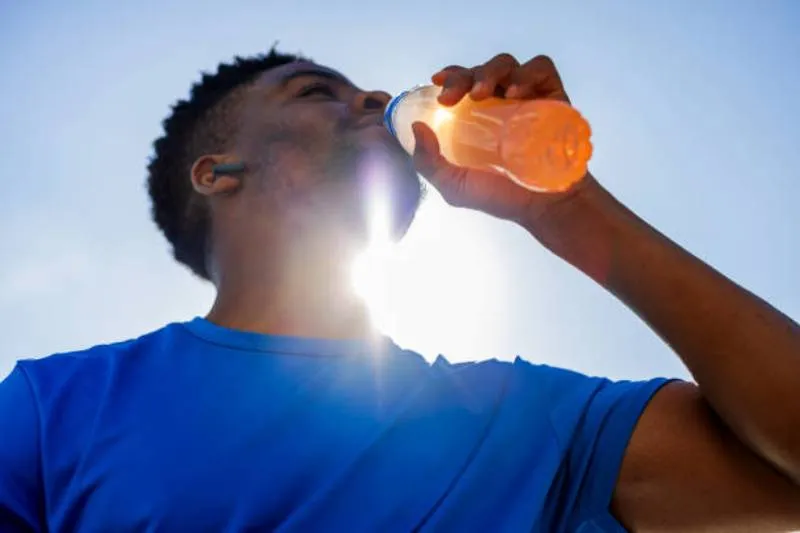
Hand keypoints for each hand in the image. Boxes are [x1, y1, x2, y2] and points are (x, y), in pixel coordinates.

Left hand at [412, 53, 596, 227]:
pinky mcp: (554, 97)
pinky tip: (515, 93)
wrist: (547, 208)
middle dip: (462, 77)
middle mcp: (500, 104)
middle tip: (453, 98)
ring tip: (482, 95)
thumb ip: (429, 162)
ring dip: (489, 72)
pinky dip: (527, 73)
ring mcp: (528, 98)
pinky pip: (541, 69)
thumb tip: (417, 127)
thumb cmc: (502, 198)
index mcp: (476, 119)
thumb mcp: (455, 186)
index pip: (461, 85)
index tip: (436, 83)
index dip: (449, 77)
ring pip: (506, 65)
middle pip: (479, 71)